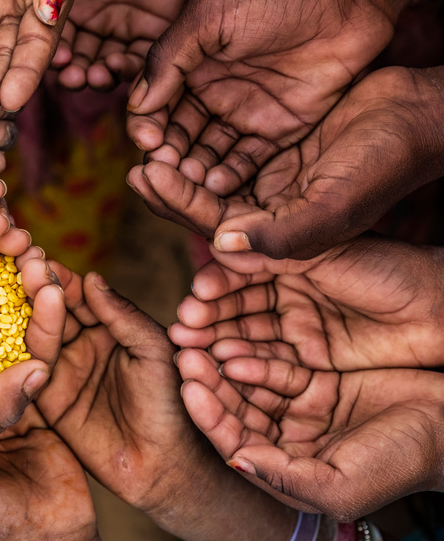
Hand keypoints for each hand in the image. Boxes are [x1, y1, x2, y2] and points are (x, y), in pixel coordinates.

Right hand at [35, 264, 292, 540]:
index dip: (63, 277)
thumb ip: (122, 315)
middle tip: (29, 263)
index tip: (45, 257)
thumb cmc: (172, 400)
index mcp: (108, 327)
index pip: (79, 295)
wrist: (168, 462)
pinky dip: (29, 346)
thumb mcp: (153, 349)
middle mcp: (82, 344)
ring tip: (30, 282)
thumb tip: (91, 277)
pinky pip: (34, 370)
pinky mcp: (50, 400)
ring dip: (34, 309)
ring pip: (41, 334)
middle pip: (55, 310)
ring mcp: (64, 371)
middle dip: (41, 286)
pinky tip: (24, 323)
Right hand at [55, 0, 205, 90]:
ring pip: (107, 68)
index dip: (51, 57)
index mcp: (66, 11)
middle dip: (75, 75)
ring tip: (97, 76)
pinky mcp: (152, 35)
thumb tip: (37, 22)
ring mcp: (121, 33)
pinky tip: (120, 66)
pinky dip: (130, 71)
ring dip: (100, 78)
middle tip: (73, 79)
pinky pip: (140, 62)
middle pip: (79, 64)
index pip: (53, 44)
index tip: (51, 62)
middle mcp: (92, 28)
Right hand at [126, 0, 393, 199]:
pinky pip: (247, 161)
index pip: (154, 104)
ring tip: (189, 183)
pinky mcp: (276, 132)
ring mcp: (243, 114)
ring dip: (194, 169)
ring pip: (208, 153)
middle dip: (167, 155)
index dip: (146, 125)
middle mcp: (211, 94)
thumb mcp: (209, 18)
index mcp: (189, 66)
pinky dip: (230, 175)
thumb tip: (136, 103)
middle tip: (164, 172)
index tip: (147, 141)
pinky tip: (217, 186)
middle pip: (177, 135)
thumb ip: (170, 57)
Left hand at [128, 66, 443, 258]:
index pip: (215, 226)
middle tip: (135, 165)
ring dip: (183, 162)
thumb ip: (281, 236)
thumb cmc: (383, 165)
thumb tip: (220, 246)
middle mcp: (269, 215)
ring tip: (148, 142)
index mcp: (278, 238)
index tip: (143, 174)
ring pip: (214, 177)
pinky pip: (229, 149)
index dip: (177, 202)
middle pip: (206, 205)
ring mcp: (270, 184)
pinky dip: (206, 138)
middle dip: (170, 187)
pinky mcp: (274, 154)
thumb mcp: (334, 207)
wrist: (412, 116)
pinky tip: (181, 121)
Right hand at [169, 234, 443, 371]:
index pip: (238, 271)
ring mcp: (296, 325)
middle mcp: (285, 291)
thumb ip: (270, 248)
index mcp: (285, 259)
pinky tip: (227, 364)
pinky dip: (247, 363)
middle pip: (236, 305)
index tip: (194, 293)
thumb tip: (220, 239)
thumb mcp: (321, 253)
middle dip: (207, 316)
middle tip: (183, 327)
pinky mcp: (309, 359)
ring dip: (218, 341)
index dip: (215, 283)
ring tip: (193, 349)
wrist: (435, 312)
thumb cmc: (384, 269)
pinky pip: (271, 361)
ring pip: (248, 334)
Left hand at [177, 350, 443, 519]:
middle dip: (208, 382)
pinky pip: (275, 364)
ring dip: (223, 363)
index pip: (235, 442)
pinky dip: (254, 353)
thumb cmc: (400, 460)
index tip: (190, 387)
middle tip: (184, 353)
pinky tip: (234, 339)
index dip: (210, 416)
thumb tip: (236, 461)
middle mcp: (286, 438)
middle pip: (236, 407)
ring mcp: (298, 406)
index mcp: (287, 468)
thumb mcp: (341, 481)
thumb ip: (286, 475)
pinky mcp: (312, 378)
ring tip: (199, 339)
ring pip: (249, 383)